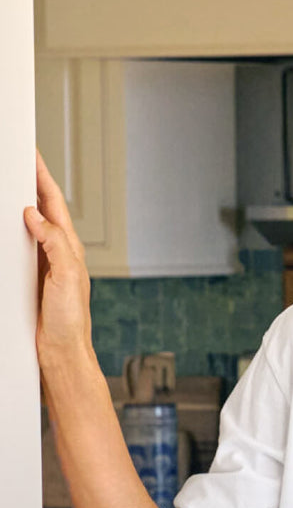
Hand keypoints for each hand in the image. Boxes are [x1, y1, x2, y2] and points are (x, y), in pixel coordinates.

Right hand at [23, 150, 92, 367]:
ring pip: (30, 226)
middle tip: (18, 162)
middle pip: (43, 209)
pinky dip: (12, 231)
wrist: (61, 352)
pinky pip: (20, 247)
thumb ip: (54, 242)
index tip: (32, 156)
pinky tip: (6, 227)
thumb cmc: (70, 321)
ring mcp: (45, 265)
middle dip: (31, 183)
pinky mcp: (32, 279)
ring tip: (12, 184)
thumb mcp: (67, 276)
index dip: (43, 177)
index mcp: (70, 248)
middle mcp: (59, 253)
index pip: (54, 203)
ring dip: (21, 205)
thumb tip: (35, 215)